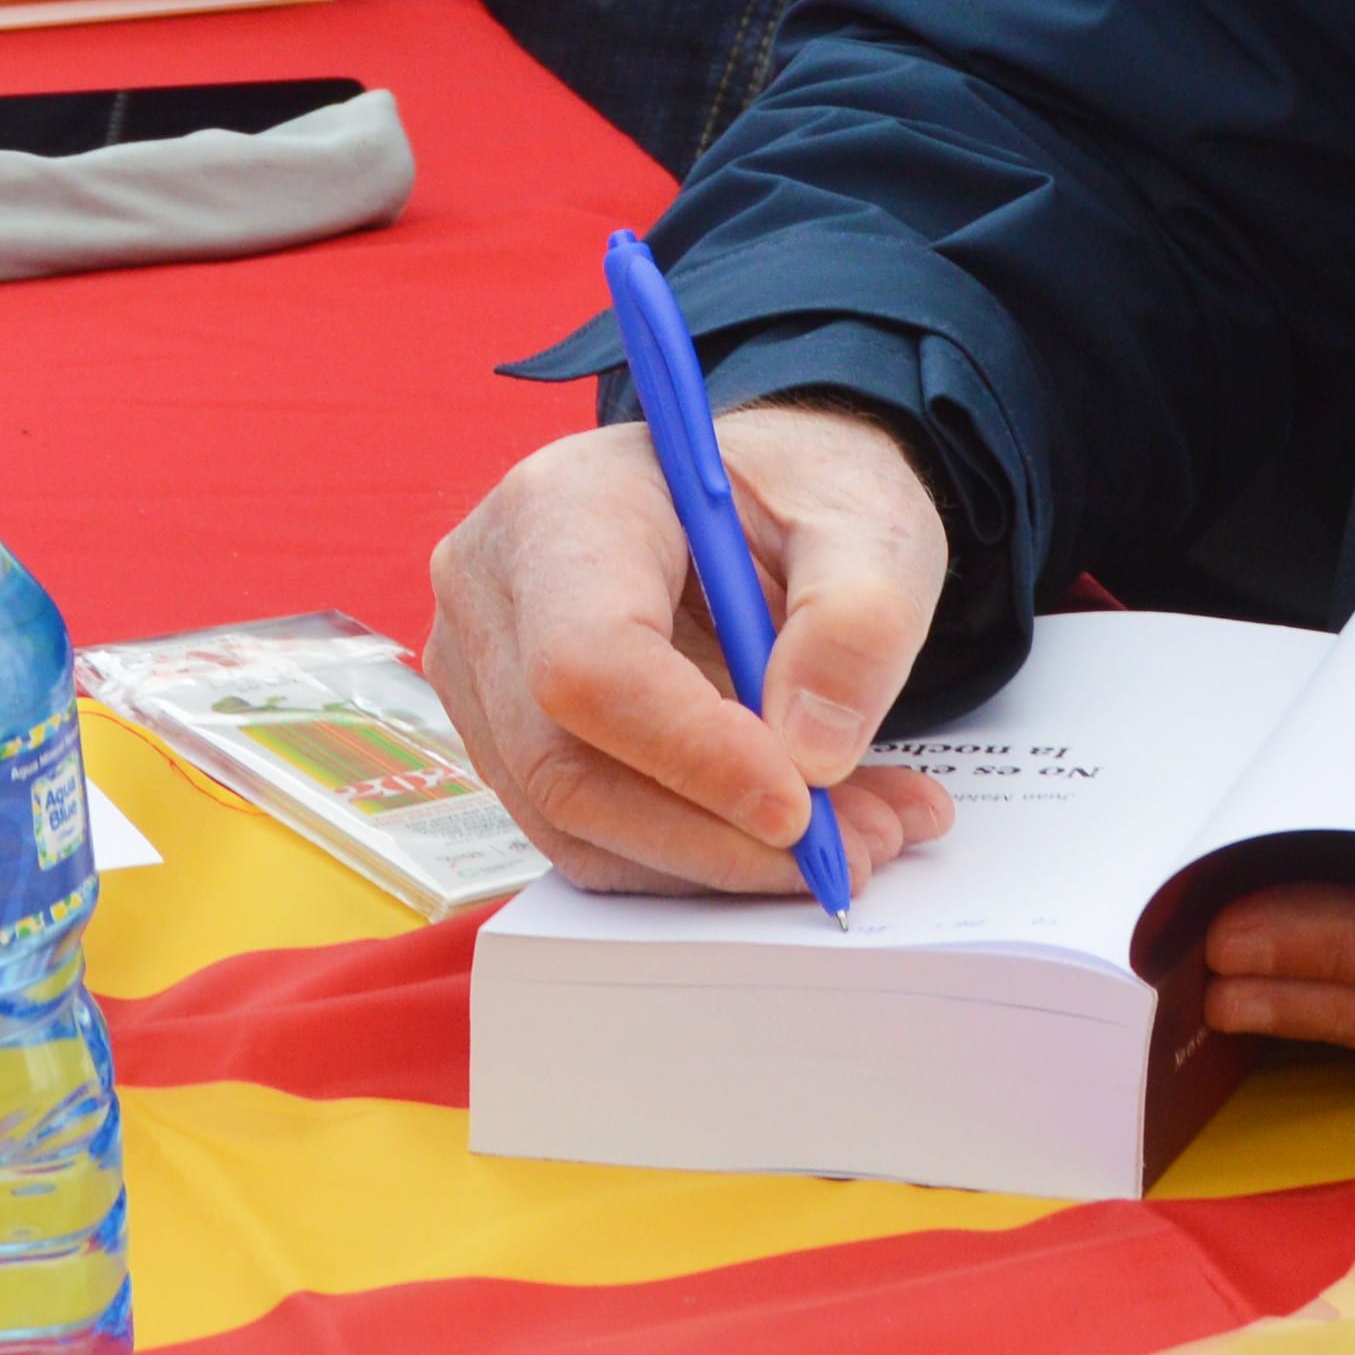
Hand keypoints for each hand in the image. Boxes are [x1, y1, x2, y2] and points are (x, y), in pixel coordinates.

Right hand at [422, 406, 962, 899]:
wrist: (760, 498)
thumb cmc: (799, 494)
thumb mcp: (869, 522)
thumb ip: (859, 622)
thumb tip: (810, 754)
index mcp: (565, 506)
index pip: (589, 660)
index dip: (691, 753)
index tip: (801, 807)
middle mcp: (495, 592)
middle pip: (566, 764)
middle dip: (716, 835)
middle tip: (850, 854)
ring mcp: (485, 673)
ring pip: (574, 823)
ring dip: (718, 859)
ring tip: (851, 839)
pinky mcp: (510, 739)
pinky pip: (588, 835)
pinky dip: (698, 856)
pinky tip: (797, 834)